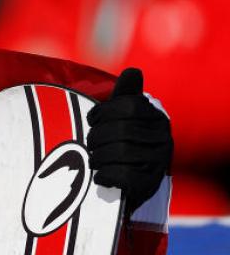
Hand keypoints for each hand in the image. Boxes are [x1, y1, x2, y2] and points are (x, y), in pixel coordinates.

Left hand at [86, 67, 172, 213]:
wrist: (131, 182)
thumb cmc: (123, 143)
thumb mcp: (125, 117)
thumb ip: (126, 95)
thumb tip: (133, 71)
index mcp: (156, 118)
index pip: (129, 105)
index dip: (104, 111)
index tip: (93, 119)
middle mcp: (163, 138)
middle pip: (121, 130)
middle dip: (97, 137)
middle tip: (90, 144)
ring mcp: (159, 162)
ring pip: (120, 153)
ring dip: (98, 157)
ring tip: (94, 159)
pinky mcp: (150, 184)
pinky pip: (124, 176)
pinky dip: (106, 175)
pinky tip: (101, 176)